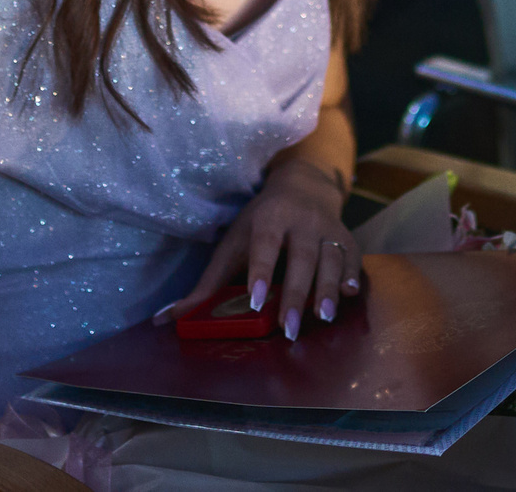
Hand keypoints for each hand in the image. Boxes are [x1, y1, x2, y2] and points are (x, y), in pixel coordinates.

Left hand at [160, 159, 359, 340]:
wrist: (303, 186)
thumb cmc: (259, 223)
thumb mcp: (231, 245)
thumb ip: (205, 284)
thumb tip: (163, 320)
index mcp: (269, 218)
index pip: (265, 243)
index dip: (261, 270)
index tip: (256, 300)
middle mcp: (302, 220)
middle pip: (302, 256)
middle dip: (296, 293)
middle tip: (288, 328)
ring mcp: (328, 227)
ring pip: (331, 257)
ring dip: (328, 288)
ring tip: (323, 317)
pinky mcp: (347, 238)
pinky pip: (353, 257)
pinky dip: (353, 275)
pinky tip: (350, 294)